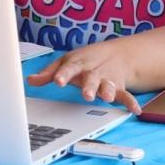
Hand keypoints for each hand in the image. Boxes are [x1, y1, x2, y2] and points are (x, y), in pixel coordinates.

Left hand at [27, 39, 142, 113]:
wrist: (115, 54)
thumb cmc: (84, 61)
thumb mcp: (65, 62)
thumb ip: (48, 73)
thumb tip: (30, 80)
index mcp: (77, 65)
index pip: (68, 69)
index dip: (63, 75)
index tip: (58, 81)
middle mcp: (92, 72)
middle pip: (90, 79)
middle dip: (89, 87)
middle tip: (86, 95)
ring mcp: (106, 79)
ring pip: (107, 86)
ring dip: (107, 91)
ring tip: (106, 98)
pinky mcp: (118, 87)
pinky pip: (126, 95)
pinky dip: (130, 102)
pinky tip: (135, 110)